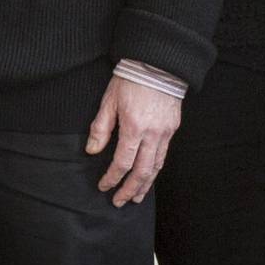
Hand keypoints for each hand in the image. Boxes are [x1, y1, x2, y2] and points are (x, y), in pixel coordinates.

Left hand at [85, 76, 180, 206]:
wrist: (158, 62)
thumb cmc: (131, 78)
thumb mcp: (109, 100)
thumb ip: (100, 127)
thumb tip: (92, 150)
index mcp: (134, 127)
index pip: (122, 162)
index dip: (112, 178)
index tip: (104, 186)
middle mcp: (152, 133)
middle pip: (142, 171)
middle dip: (130, 189)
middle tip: (119, 202)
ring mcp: (165, 132)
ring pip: (156, 166)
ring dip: (145, 184)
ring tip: (136, 197)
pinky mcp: (172, 127)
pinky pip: (164, 154)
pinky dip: (155, 169)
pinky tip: (149, 175)